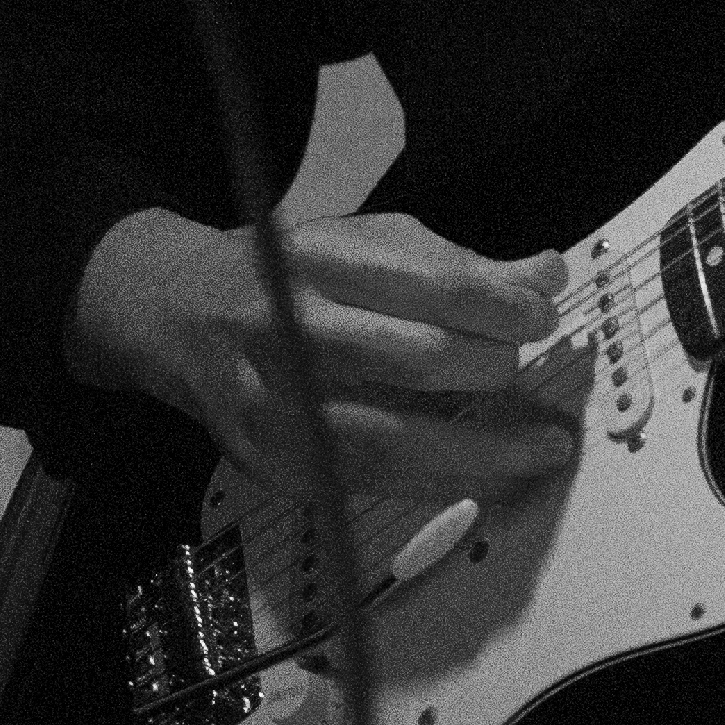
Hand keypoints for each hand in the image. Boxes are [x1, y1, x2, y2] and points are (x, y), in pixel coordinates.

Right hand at [71, 206, 576, 501]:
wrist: (178, 316)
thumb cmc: (293, 275)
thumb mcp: (366, 242)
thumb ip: (457, 263)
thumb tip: (546, 275)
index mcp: (320, 259)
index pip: (433, 285)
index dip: (502, 306)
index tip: (542, 315)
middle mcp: (291, 330)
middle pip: (416, 360)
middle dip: (490, 367)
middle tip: (523, 367)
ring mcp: (275, 404)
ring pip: (394, 438)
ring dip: (483, 449)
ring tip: (543, 447)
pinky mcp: (272, 461)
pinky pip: (371, 482)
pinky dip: (438, 482)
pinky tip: (486, 476)